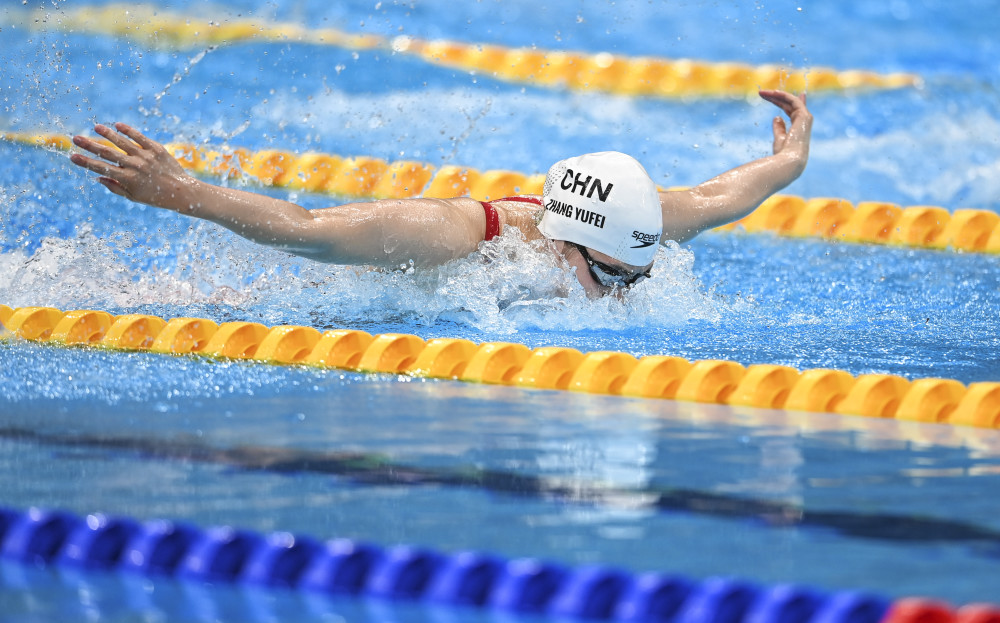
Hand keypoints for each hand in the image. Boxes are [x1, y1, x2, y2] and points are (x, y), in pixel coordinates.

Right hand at [69, 123, 194, 211]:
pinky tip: (117, 125)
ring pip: (122, 142)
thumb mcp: (134, 197)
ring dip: (108, 134)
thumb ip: (115, 187)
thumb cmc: (156, 196)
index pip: (101, 168)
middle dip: (90, 145)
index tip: (72, 156)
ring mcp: (146, 156)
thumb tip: (98, 177)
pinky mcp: (156, 149)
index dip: (86, 162)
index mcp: (127, 179)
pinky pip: (140, 137)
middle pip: (108, 153)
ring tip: (96, 127)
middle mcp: (135, 166)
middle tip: (75, 138)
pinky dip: (128, 131)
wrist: (182, 191)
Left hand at [758, 89, 812, 158]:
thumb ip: (779, 128)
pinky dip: (783, 95)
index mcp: (798, 128)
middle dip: (775, 98)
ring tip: (762, 92)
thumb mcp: (779, 139)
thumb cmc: (783, 154)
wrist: (789, 160)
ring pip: (791, 101)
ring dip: (776, 95)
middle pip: (789, 105)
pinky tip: (772, 93)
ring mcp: (805, 118)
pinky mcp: (804, 115)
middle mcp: (803, 122)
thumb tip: (777, 117)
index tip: (775, 95)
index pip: (792, 111)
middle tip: (762, 93)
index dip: (784, 102)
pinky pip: (793, 101)